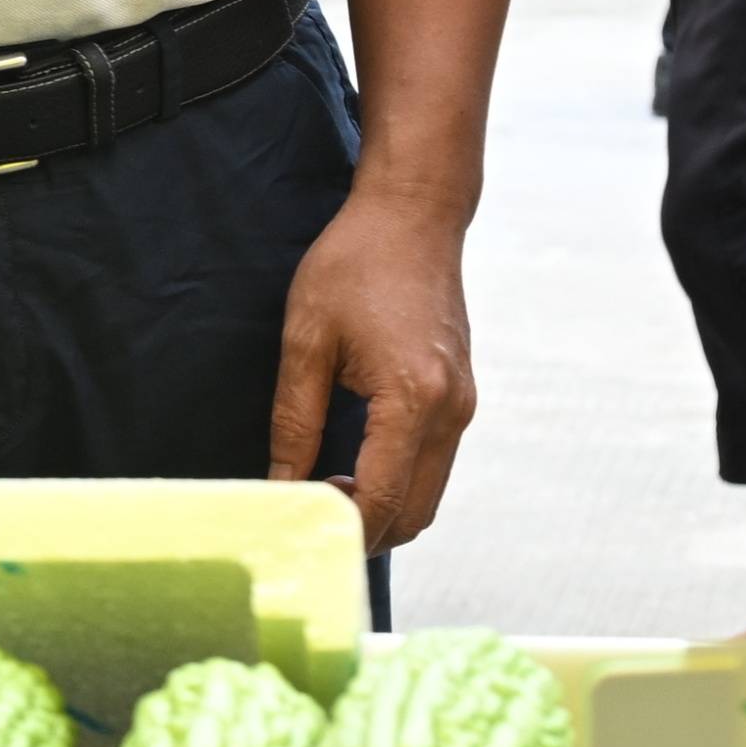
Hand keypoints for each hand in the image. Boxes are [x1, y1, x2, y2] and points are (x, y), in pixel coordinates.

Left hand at [266, 182, 475, 551]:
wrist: (413, 216)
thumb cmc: (354, 264)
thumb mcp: (306, 339)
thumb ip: (295, 422)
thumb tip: (281, 486)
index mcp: (414, 398)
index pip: (382, 498)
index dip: (338, 524)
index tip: (294, 522)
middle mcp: (452, 412)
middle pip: (414, 514)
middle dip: (363, 530)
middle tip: (306, 514)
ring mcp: (465, 407)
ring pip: (428, 495)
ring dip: (382, 508)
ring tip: (325, 487)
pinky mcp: (463, 399)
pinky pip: (434, 464)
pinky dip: (398, 482)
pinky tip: (353, 464)